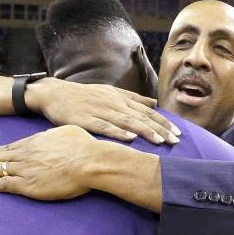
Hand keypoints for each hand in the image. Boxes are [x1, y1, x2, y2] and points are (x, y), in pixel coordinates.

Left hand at [0, 125, 98, 199]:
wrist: (89, 161)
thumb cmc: (84, 146)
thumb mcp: (67, 132)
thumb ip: (54, 136)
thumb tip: (51, 137)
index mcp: (34, 142)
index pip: (6, 148)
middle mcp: (25, 154)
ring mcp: (26, 169)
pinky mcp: (29, 185)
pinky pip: (4, 184)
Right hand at [27, 78, 180, 144]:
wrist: (55, 93)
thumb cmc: (84, 95)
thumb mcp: (111, 92)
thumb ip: (133, 98)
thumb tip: (155, 102)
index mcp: (121, 98)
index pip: (147, 111)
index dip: (163, 122)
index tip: (178, 133)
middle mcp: (114, 103)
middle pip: (141, 117)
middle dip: (160, 129)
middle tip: (176, 141)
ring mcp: (100, 110)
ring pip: (127, 122)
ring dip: (145, 131)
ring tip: (160, 141)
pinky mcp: (86, 119)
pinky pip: (105, 126)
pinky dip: (119, 132)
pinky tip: (131, 138)